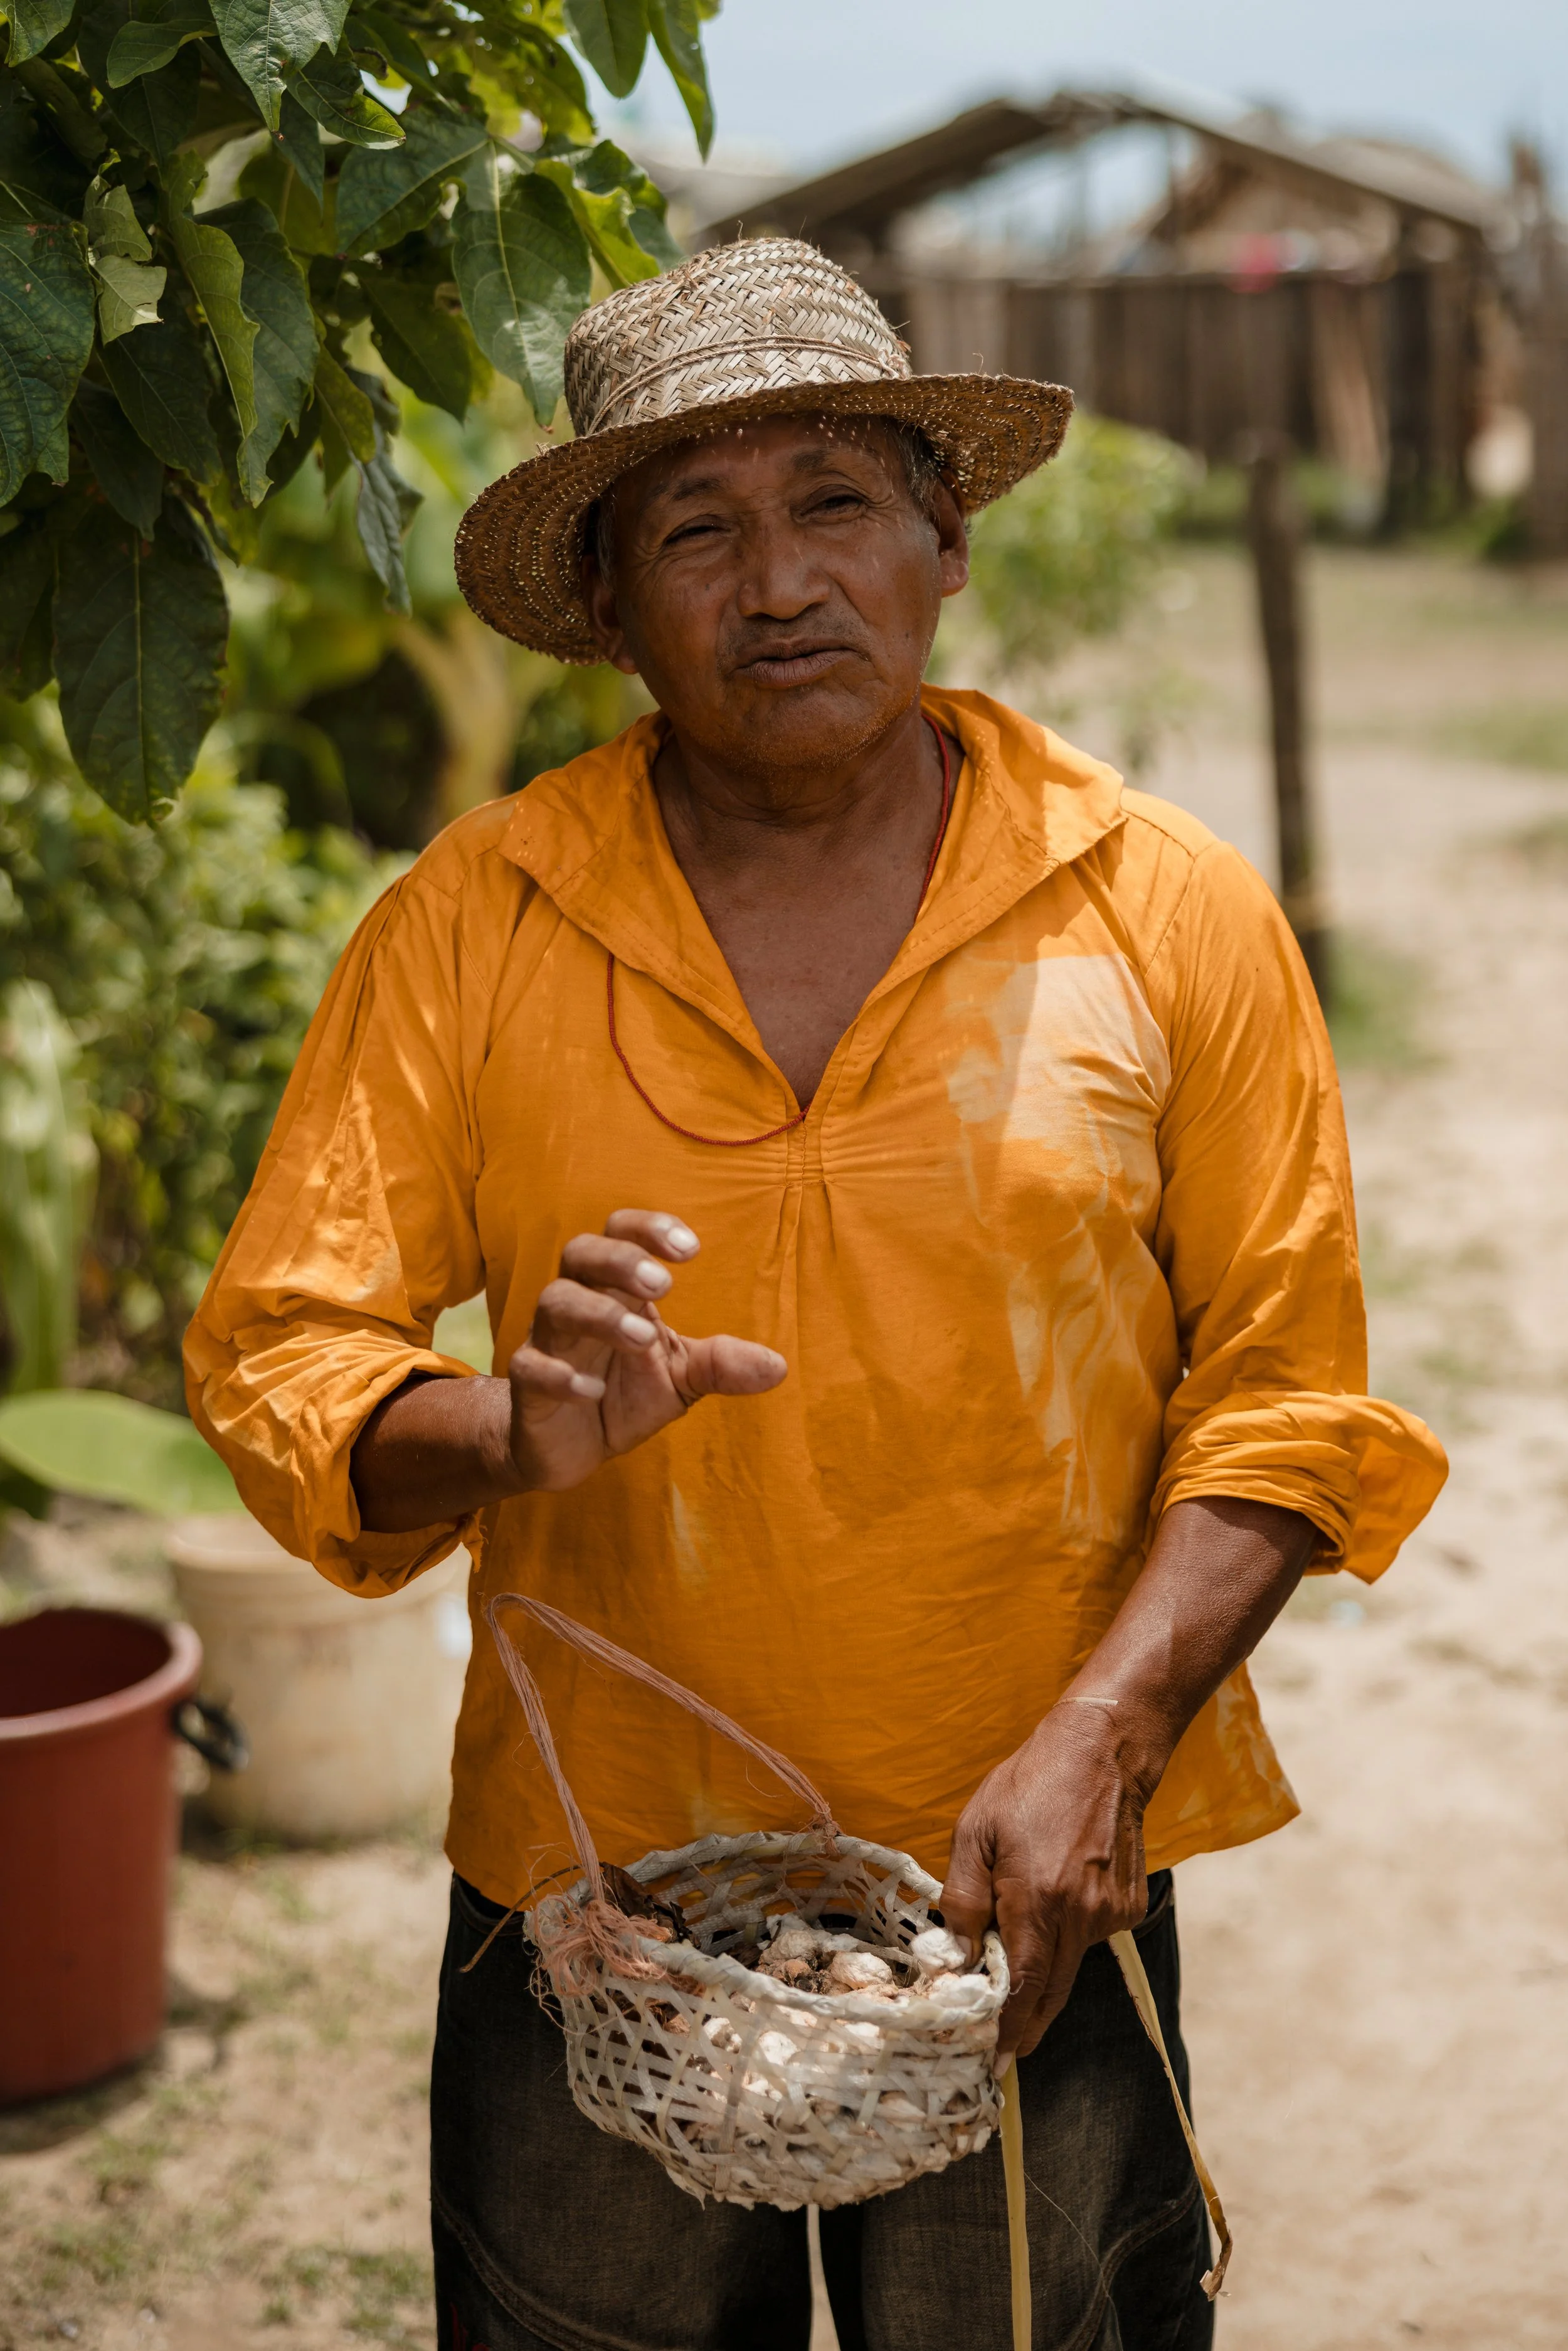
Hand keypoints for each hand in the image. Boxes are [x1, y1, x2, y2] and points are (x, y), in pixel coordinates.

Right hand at [506, 1209, 785, 1492]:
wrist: (567, 1448)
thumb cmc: (622, 1394)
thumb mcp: (680, 1379)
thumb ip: (720, 1365)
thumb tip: (778, 1366)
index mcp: (615, 1291)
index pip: (620, 1232)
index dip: (648, 1229)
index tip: (690, 1249)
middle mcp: (578, 1305)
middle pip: (580, 1252)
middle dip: (619, 1259)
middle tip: (662, 1284)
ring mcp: (548, 1342)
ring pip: (554, 1303)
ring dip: (598, 1314)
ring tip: (642, 1338)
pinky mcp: (528, 1387)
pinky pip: (530, 1366)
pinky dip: (560, 1375)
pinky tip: (592, 1391)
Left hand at [940, 1702, 1159, 2064]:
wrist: (1104, 1752)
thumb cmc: (1029, 1785)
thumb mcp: (975, 1831)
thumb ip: (963, 1898)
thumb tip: (958, 1955)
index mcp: (1036, 1900)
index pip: (1021, 1987)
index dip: (1008, 2031)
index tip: (996, 2063)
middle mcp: (1080, 1916)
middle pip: (1050, 1992)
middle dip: (1027, 2022)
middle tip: (1005, 2045)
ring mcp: (1110, 1913)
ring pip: (1070, 1962)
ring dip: (1045, 1962)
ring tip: (1025, 1917)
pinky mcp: (1130, 1906)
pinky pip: (1091, 1934)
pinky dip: (1070, 1929)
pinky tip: (1060, 1887)